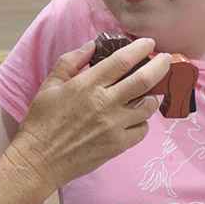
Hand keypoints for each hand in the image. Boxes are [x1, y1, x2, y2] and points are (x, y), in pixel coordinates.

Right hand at [7, 37, 168, 191]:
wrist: (38, 160)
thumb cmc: (41, 121)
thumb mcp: (50, 84)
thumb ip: (71, 61)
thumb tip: (93, 45)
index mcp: (87, 85)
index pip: (122, 61)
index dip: (140, 49)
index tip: (149, 43)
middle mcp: (104, 104)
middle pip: (144, 80)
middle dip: (160, 66)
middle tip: (166, 60)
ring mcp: (113, 126)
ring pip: (147, 106)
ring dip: (151, 96)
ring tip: (147, 92)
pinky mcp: (117, 145)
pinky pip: (142, 130)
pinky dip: (142, 121)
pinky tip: (134, 117)